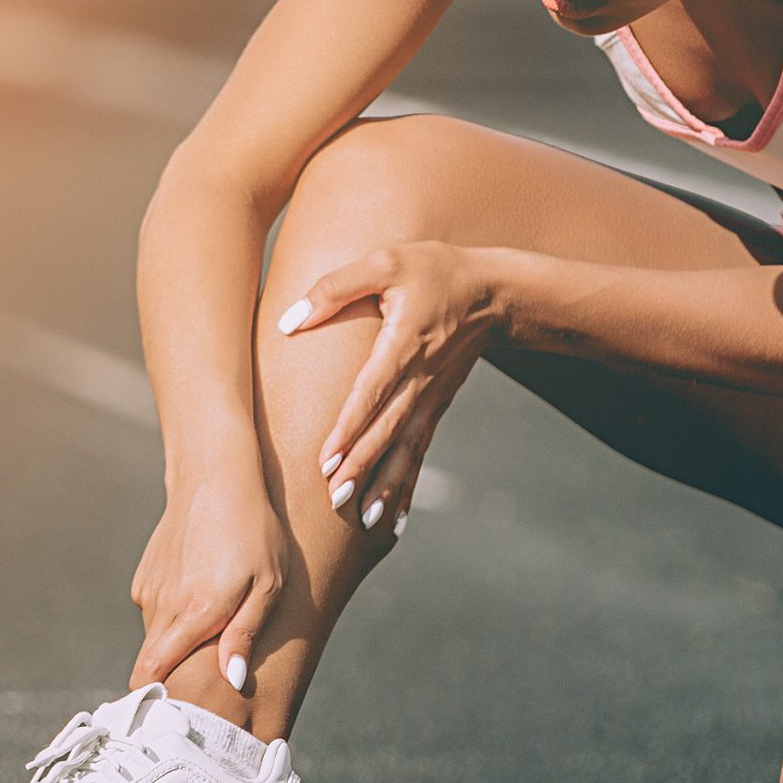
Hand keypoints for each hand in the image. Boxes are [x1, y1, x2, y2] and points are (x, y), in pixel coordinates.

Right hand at [129, 476, 291, 694]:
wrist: (215, 476)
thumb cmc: (254, 531)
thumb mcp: (268, 584)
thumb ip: (245, 634)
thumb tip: (233, 681)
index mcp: (195, 613)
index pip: (151, 675)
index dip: (154, 702)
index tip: (170, 716)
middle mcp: (164, 605)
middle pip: (152, 663)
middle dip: (170, 681)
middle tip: (200, 690)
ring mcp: (150, 589)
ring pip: (156, 636)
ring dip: (178, 643)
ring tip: (213, 630)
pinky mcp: (146, 575)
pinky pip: (156, 611)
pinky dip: (174, 615)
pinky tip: (201, 594)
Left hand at [276, 240, 505, 534]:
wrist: (493, 292)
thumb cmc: (433, 269)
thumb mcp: (385, 262)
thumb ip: (335, 288)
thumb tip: (289, 321)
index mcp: (404, 342)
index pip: (373, 390)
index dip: (351, 425)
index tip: (328, 457)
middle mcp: (420, 378)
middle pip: (388, 430)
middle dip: (362, 466)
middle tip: (334, 499)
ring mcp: (431, 397)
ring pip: (406, 449)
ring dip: (385, 485)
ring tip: (363, 520)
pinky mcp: (436, 407)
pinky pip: (419, 452)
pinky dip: (407, 487)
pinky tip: (394, 519)